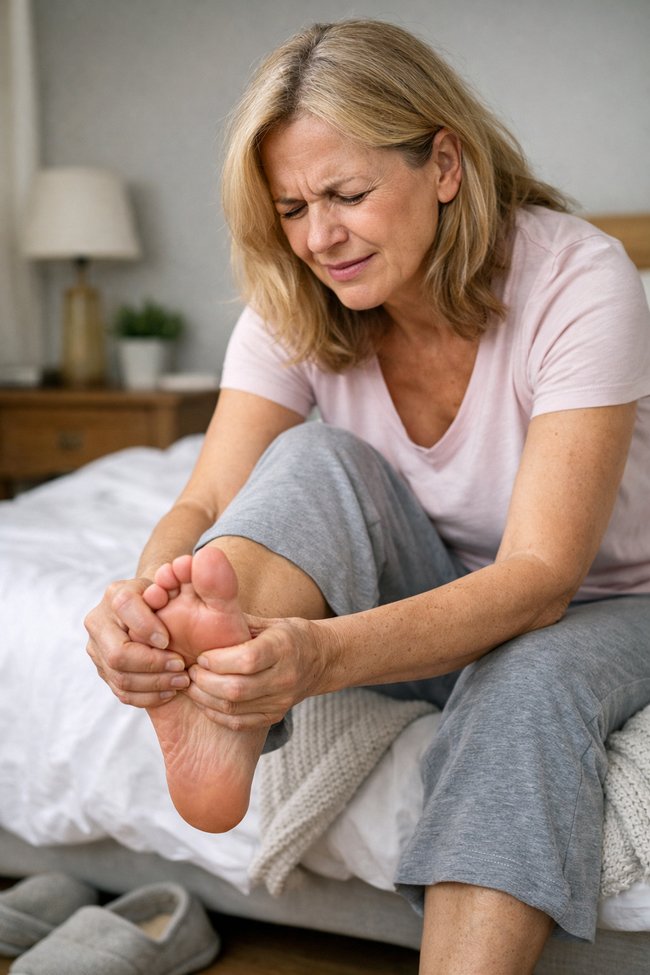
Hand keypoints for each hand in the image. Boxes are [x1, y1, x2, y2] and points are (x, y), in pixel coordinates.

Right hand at [84, 578, 188, 707]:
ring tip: (180, 681)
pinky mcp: (103, 669)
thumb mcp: (181, 584)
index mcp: (117, 592)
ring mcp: (97, 647)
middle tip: (181, 666)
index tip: (169, 639)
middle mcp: (99, 620)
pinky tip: (168, 691)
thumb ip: (185, 576)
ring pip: (120, 676)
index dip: (147, 627)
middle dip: (153, 663)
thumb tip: (187, 566)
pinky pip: (121, 692)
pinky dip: (147, 696)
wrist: (159, 613)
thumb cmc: (174, 598)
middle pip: (118, 652)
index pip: (124, 606)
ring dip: (154, 683)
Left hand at [184, 615, 337, 729]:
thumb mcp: (270, 621)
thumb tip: (201, 613)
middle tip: (191, 671)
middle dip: (205, 681)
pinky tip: (205, 701)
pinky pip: (239, 723)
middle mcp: (285, 677)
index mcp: (283, 647)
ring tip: (192, 685)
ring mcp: (281, 700)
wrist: (320, 660)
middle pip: (237, 688)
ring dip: (205, 698)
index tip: (202, 655)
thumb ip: (239, 622)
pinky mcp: (275, 716)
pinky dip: (216, 714)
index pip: (247, 659)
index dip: (218, 660)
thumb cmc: (289, 635)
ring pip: (234, 708)